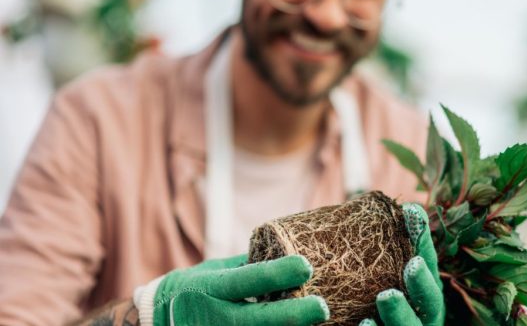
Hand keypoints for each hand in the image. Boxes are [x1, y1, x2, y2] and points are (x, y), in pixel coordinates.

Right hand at [134, 254, 328, 325]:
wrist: (160, 319)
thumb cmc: (197, 288)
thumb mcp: (215, 271)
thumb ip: (250, 266)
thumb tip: (292, 252)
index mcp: (212, 287)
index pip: (247, 279)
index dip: (276, 273)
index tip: (305, 265)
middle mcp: (214, 316)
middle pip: (258, 320)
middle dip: (293, 315)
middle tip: (322, 307)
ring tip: (319, 324)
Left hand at [360, 203, 444, 325]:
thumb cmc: (370, 301)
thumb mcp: (381, 274)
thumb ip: (384, 252)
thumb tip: (380, 207)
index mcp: (424, 291)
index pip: (428, 261)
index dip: (422, 239)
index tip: (412, 211)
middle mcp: (423, 315)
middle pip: (430, 301)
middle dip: (422, 282)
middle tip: (412, 264)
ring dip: (399, 313)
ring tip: (385, 296)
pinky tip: (365, 324)